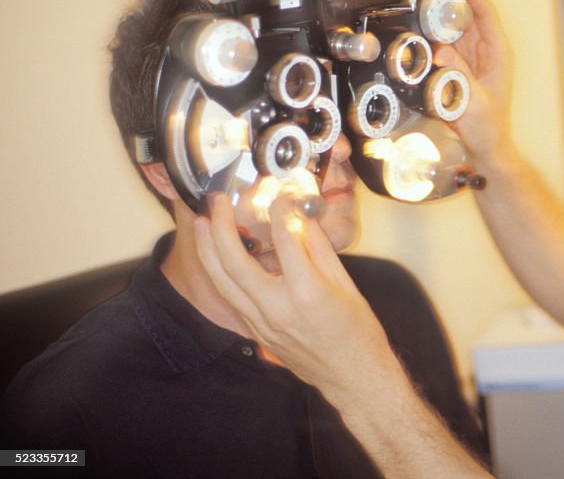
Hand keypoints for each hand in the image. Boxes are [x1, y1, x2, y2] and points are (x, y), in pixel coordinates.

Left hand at [194, 193, 398, 393]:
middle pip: (235, 259)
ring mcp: (262, 323)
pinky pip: (230, 297)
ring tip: (202, 222)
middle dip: (221, 224)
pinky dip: (219, 272)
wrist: (352, 376)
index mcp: (306, 292)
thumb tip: (301, 217)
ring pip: (221, 280)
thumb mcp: (345, 283)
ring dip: (208, 248)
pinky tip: (217, 254)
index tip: (279, 193)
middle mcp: (277, 307)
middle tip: (218, 201)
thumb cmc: (357, 332)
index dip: (280, 208)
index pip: (285, 237)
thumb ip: (318, 248)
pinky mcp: (256, 331)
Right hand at [418, 0, 514, 164]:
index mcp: (497, 52)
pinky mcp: (458, 62)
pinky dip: (430, 25)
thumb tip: (441, 52)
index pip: (484, 11)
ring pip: (454, 20)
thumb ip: (459, 77)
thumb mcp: (474, 103)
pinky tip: (415, 17)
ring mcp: (471, 54)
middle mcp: (486, 48)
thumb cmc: (487, 127)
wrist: (485, 145)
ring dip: (435, 4)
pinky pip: (444, 36)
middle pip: (466, 9)